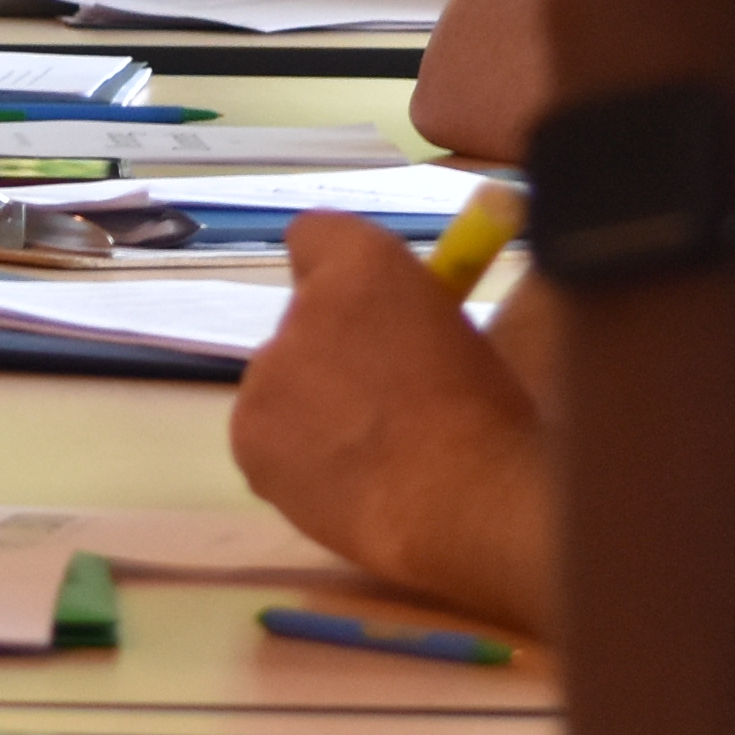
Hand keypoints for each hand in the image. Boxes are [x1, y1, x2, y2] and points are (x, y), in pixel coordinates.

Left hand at [228, 215, 561, 637]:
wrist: (462, 500)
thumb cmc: (486, 414)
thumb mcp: (463, 328)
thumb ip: (408, 306)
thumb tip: (388, 319)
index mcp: (365, 263)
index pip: (314, 234)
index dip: (337, 272)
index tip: (367, 308)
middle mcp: (303, 305)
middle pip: (302, 316)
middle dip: (332, 348)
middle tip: (383, 398)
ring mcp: (267, 372)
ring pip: (281, 380)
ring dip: (311, 403)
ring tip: (369, 453)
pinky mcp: (247, 435)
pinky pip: (265, 434)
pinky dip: (294, 454)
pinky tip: (344, 481)